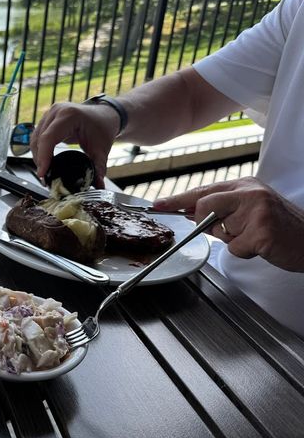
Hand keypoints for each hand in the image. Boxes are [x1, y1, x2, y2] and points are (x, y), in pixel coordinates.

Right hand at [30, 101, 120, 188]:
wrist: (104, 114)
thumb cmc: (102, 127)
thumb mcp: (101, 148)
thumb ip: (99, 167)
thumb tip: (98, 185)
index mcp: (69, 115)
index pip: (49, 137)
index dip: (43, 157)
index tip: (43, 173)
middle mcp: (56, 112)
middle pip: (38, 139)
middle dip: (40, 160)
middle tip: (45, 178)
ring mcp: (50, 114)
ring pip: (34, 138)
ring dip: (37, 156)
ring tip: (44, 172)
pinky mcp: (47, 119)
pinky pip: (37, 136)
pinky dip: (39, 150)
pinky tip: (44, 162)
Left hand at [153, 177, 303, 271]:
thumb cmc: (280, 229)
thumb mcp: (249, 213)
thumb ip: (219, 212)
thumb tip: (189, 214)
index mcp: (244, 186)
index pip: (202, 190)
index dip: (177, 199)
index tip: (158, 204)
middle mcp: (250, 192)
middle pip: (204, 206)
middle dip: (209, 224)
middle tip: (231, 230)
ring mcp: (257, 209)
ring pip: (219, 230)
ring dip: (234, 240)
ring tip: (256, 236)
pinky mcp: (262, 230)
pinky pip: (235, 247)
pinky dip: (245, 252)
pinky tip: (263, 245)